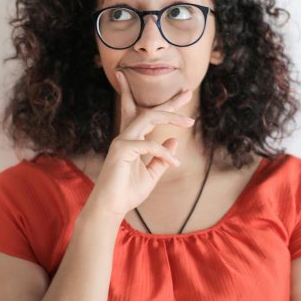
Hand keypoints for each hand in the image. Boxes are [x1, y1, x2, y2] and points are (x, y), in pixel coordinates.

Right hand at [88, 72, 195, 219]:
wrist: (111, 207)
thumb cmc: (128, 192)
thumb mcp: (151, 174)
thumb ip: (162, 157)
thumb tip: (174, 140)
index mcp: (133, 140)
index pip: (148, 117)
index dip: (166, 108)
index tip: (184, 97)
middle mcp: (126, 136)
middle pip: (149, 111)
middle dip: (169, 102)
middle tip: (188, 93)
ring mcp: (122, 141)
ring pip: (148, 118)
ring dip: (170, 117)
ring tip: (189, 122)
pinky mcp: (121, 149)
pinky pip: (149, 145)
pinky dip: (164, 153)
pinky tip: (174, 164)